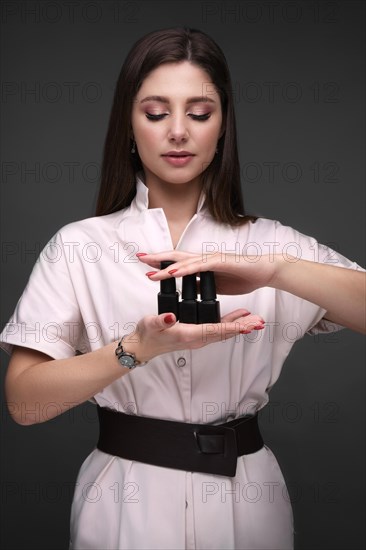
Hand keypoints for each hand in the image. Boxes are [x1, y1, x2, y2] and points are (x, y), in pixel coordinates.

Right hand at [122, 309, 264, 362]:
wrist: (143, 346)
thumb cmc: (147, 334)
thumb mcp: (151, 324)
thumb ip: (161, 320)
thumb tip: (171, 317)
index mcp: (188, 335)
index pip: (214, 330)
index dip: (231, 326)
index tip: (246, 324)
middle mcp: (197, 339)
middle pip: (224, 333)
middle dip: (242, 327)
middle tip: (259, 322)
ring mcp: (198, 338)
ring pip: (224, 332)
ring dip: (240, 326)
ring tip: (255, 320)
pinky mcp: (197, 335)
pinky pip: (218, 330)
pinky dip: (230, 325)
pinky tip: (239, 319)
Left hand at [137, 250, 279, 294]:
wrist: (265, 271)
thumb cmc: (245, 276)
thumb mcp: (217, 285)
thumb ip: (202, 284)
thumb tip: (189, 288)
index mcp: (203, 265)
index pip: (178, 263)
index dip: (161, 263)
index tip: (146, 265)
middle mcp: (204, 259)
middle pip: (175, 257)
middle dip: (157, 258)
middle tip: (140, 257)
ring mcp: (211, 259)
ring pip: (184, 260)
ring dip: (166, 265)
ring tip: (150, 268)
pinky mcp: (220, 262)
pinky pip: (198, 266)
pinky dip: (184, 269)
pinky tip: (173, 272)